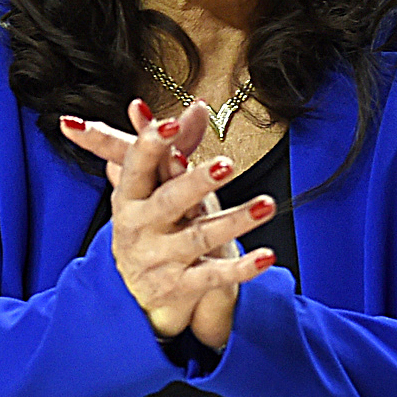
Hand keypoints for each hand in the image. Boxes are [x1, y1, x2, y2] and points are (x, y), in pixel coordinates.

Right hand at [61, 101, 272, 344]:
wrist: (138, 291)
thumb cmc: (152, 224)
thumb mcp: (157, 186)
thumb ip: (179, 145)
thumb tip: (199, 106)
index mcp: (129, 196)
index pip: (137, 166)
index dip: (152, 144)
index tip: (172, 124)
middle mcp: (138, 227)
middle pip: (169, 201)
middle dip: (197, 182)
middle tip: (227, 164)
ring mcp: (157, 259)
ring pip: (198, 237)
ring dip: (234, 221)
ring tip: (266, 205)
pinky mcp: (178, 286)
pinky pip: (212, 276)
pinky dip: (241, 268)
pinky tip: (266, 257)